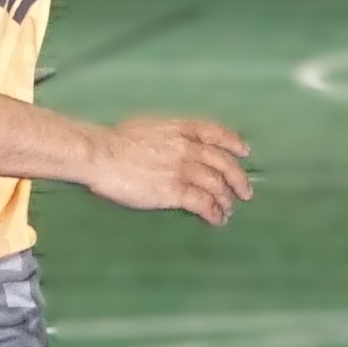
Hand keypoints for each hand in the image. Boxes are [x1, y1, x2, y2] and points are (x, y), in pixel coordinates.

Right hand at [78, 112, 252, 226]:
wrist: (102, 155)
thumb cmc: (115, 141)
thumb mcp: (149, 126)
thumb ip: (168, 134)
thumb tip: (173, 144)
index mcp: (181, 128)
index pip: (216, 133)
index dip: (233, 143)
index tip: (243, 152)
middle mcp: (187, 147)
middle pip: (223, 163)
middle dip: (238, 178)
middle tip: (245, 192)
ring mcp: (183, 169)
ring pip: (217, 185)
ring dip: (226, 200)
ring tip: (229, 211)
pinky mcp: (175, 191)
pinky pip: (204, 203)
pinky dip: (214, 212)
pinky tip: (217, 219)